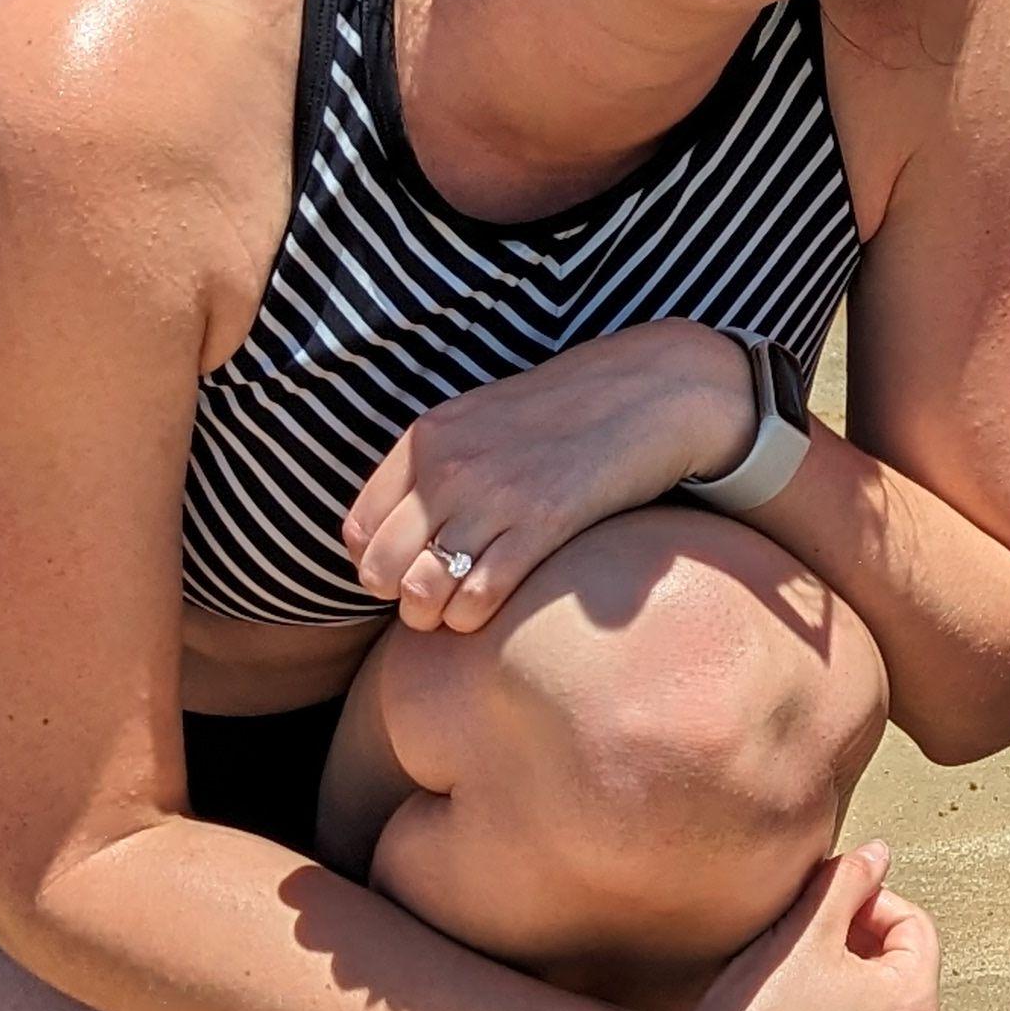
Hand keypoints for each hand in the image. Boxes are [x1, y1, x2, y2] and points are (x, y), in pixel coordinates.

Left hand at [341, 325, 755, 632]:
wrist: (650, 392)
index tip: (404, 571)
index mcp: (427, 439)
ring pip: (422, 591)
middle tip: (427, 602)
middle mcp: (449, 466)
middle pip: (380, 566)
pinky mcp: (543, 523)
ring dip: (432, 616)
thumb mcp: (482, 419)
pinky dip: (472, 618)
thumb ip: (437, 464)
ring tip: (453, 616)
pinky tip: (485, 613)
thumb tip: (401, 530)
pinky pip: (479, 595)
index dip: (373, 563)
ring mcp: (494, 496)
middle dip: (398, 597)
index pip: (359, 526)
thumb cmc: (568, 412)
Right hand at [660, 843, 937, 1010]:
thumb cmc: (759, 1010)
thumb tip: (878, 854)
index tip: (824, 898)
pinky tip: (789, 1004)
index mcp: (915, 1004)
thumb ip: (849, 879)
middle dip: (858, 934)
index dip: (869, 898)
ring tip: (796, 964)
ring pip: (877, 1000)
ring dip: (845, 971)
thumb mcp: (807, 926)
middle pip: (899, 963)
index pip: (913, 924)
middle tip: (807, 926)